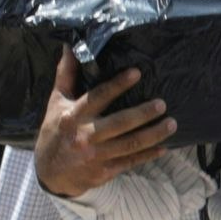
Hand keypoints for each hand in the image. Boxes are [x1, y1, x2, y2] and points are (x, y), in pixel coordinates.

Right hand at [33, 51, 173, 198]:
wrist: (49, 173)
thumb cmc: (54, 132)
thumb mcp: (56, 102)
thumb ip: (66, 75)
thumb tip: (70, 46)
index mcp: (74, 116)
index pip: (98, 97)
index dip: (118, 85)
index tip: (136, 73)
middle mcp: (86, 136)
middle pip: (120, 123)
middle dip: (144, 114)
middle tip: (162, 104)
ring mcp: (96, 156)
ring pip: (130, 144)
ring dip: (153, 134)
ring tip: (171, 124)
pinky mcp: (104, 171)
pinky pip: (130, 162)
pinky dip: (148, 155)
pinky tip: (163, 147)